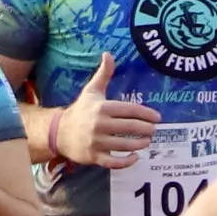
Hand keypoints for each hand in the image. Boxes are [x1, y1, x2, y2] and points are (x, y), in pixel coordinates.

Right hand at [54, 54, 160, 169]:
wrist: (59, 132)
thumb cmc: (80, 111)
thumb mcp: (91, 91)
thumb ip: (103, 74)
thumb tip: (108, 53)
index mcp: (102, 107)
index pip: (129, 110)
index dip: (146, 113)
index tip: (157, 117)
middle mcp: (100, 124)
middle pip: (130, 127)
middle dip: (146, 129)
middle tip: (154, 130)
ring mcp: (97, 142)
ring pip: (124, 145)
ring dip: (139, 144)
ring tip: (148, 141)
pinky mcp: (94, 157)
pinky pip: (114, 162)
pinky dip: (126, 162)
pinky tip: (135, 157)